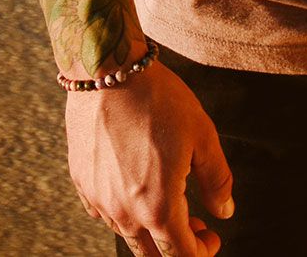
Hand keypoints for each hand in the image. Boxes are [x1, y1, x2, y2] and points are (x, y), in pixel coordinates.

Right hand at [65, 60, 233, 256]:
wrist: (106, 69)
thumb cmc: (157, 100)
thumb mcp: (203, 136)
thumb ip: (218, 181)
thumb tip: (224, 212)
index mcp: (158, 208)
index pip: (181, 256)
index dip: (202, 252)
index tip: (211, 236)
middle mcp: (124, 212)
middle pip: (151, 256)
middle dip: (177, 248)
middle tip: (194, 224)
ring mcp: (98, 198)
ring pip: (126, 235)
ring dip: (150, 230)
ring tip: (167, 200)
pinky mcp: (82, 181)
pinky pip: (102, 213)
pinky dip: (122, 212)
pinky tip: (134, 188)